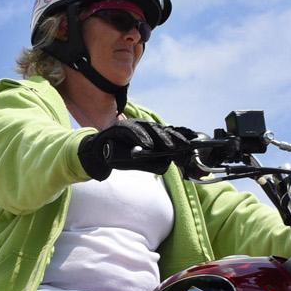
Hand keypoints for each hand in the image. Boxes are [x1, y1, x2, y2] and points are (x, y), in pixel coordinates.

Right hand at [76, 118, 202, 180]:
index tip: (192, 142)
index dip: (180, 136)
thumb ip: (152, 162)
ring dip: (162, 138)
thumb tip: (166, 164)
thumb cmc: (120, 156)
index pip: (167, 133)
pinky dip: (140, 137)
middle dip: (175, 138)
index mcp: (148, 134)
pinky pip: (132, 131)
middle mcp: (142, 127)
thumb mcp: (139, 161)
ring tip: (171, 146)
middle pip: (162, 130)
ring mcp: (131, 126)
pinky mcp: (120, 128)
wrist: (98, 153)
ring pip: (150, 129)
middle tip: (186, 146)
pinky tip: (148, 145)